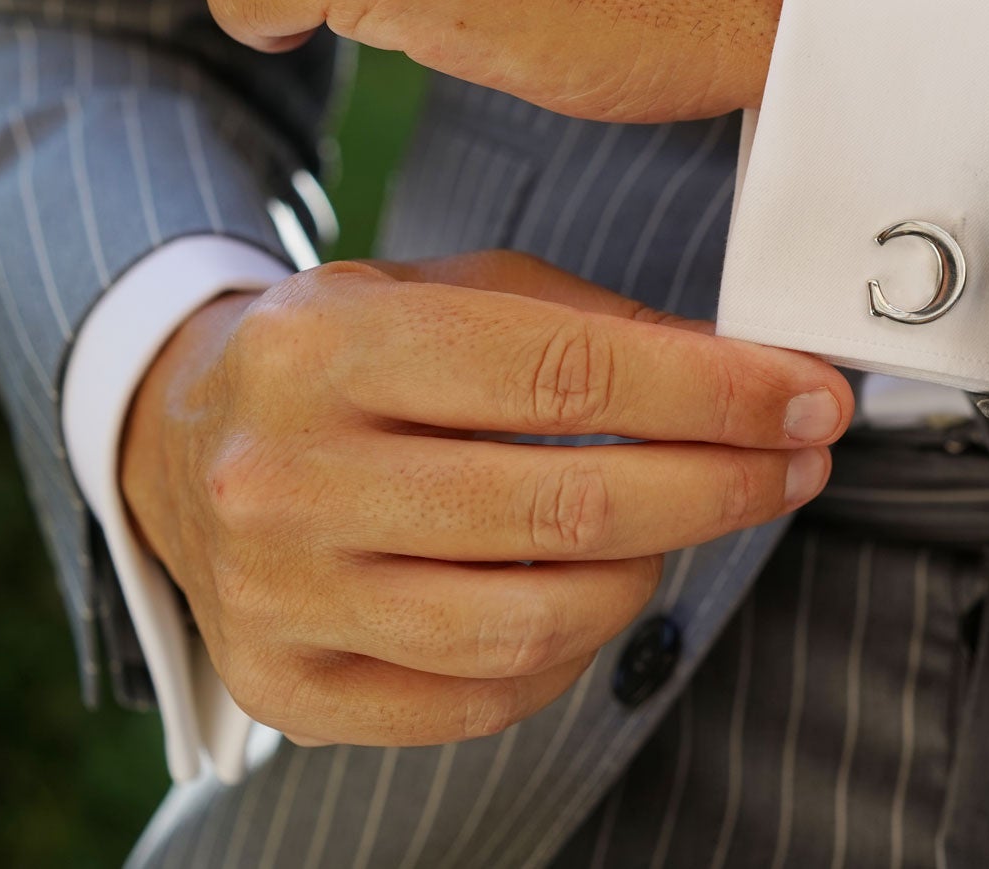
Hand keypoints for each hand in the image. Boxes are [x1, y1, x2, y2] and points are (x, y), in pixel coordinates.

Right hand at [118, 250, 850, 747]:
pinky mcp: (290, 686)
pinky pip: (481, 698)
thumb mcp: (451, 289)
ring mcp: (282, 595)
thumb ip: (594, 325)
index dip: (715, 395)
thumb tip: (752, 381)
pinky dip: (573, 650)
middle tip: (799, 465)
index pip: (567, 376)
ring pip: (533, 623)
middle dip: (721, 487)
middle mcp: (290, 477)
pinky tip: (604, 589)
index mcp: (331, 346)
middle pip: (566, 509)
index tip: (808, 400)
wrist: (179, 439)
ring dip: (654, 573)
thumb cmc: (349, 355)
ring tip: (693, 523)